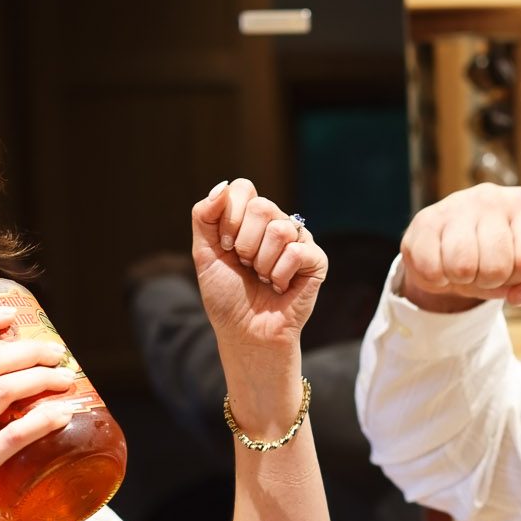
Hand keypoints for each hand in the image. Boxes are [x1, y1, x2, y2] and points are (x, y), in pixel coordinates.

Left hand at [191, 179, 327, 353]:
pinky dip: (280, 275)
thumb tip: (222, 187)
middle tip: (246, 266)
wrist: (245, 333)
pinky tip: (280, 287)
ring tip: (264, 278)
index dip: (229, 218)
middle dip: (245, 243)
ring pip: (280, 230)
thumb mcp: (204, 254)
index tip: (226, 247)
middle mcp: (277, 223)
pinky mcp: (316, 261)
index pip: (243, 188)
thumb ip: (205, 217)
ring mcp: (299, 241)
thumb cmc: (227, 297)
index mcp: (251, 219)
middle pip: (262, 206)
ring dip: (262, 263)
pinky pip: (296, 253)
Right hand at [399, 182, 520, 312]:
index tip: (509, 268)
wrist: (449, 250)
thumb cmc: (495, 258)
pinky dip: (436, 279)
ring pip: (462, 267)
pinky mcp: (425, 220)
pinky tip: (440, 264)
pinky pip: (431, 269)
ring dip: (462, 280)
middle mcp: (490, 196)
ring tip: (462, 267)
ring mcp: (455, 204)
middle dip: (488, 281)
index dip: (517, 278)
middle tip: (482, 269)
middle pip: (496, 267)